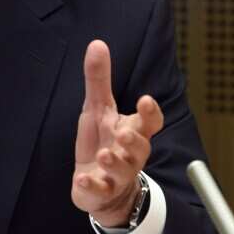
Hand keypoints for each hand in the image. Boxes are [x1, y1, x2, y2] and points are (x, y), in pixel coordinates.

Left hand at [71, 40, 163, 227]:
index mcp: (133, 131)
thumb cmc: (104, 139)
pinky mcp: (101, 190)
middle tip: (122, 133)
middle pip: (140, 148)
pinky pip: (100, 190)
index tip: (145, 100)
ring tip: (104, 154)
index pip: (150, 122)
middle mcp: (130, 153)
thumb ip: (99, 79)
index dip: (150, 112)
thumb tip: (97, 43)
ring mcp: (117, 175)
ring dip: (114, 162)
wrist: (104, 185)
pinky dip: (92, 185)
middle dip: (133, 141)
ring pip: (123, 170)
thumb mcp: (98, 107)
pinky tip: (83, 178)